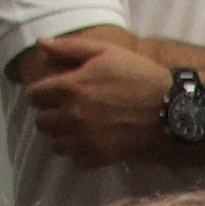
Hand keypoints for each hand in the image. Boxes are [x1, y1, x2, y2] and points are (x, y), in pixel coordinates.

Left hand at [21, 31, 177, 166]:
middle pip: (41, 122)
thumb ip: (69, 47)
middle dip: (49, 114)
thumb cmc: (138, 75)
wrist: (170, 109)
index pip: (34, 95)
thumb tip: (40, 43)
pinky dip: (78, 153)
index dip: (42, 92)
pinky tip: (89, 142)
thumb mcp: (105, 51)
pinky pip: (76, 161)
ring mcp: (86, 139)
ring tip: (75, 128)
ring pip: (55, 144)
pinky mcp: (100, 157)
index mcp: (70, 87)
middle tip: (64, 110)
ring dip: (61, 136)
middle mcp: (72, 115)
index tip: (53, 91)